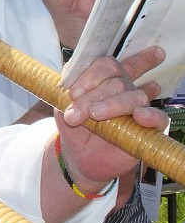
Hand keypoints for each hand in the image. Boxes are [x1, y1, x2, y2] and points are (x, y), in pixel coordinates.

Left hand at [56, 48, 167, 192]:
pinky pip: (159, 117)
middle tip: (75, 114)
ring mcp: (138, 108)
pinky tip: (139, 116)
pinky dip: (150, 115)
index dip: (89, 75)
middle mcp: (125, 90)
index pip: (106, 64)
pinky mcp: (149, 129)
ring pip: (135, 96)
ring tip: (94, 115)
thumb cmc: (74, 127)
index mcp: (105, 80)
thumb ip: (65, 89)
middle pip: (118, 81)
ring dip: (112, 104)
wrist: (80, 157)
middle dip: (93, 96)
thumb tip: (70, 74)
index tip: (72, 93)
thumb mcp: (63, 107)